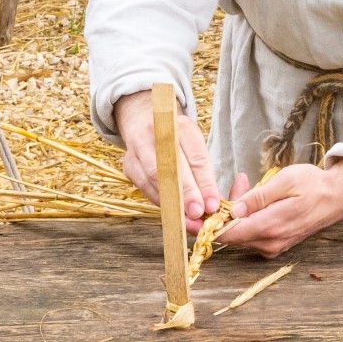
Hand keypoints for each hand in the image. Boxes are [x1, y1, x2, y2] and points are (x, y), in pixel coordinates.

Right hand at [112, 89, 220, 232]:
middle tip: (199, 213)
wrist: (144, 122)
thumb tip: (214, 203)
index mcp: (180, 126)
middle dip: (187, 193)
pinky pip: (144, 187)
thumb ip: (203, 173)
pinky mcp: (129, 164)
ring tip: (187, 219)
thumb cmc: (177, 140)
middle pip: (173, 167)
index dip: (205, 183)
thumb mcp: (194, 146)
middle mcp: (157, 133)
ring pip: (155, 178)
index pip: (196, 156)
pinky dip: (159, 201)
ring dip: (171, 201)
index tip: (213, 203)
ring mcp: (139, 147)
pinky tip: (172, 212)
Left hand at [217, 161, 342, 257]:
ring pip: (241, 233)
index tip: (193, 214)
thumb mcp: (285, 181)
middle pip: (231, 234)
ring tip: (246, 184)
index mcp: (270, 226)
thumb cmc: (313, 185)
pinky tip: (255, 199)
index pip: (227, 234)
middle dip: (223, 211)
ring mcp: (273, 246)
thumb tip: (233, 210)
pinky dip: (247, 217)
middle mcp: (270, 242)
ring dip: (236, 212)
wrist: (338, 197)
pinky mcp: (276, 244)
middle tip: (238, 183)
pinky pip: (252, 234)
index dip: (206, 226)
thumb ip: (258, 197)